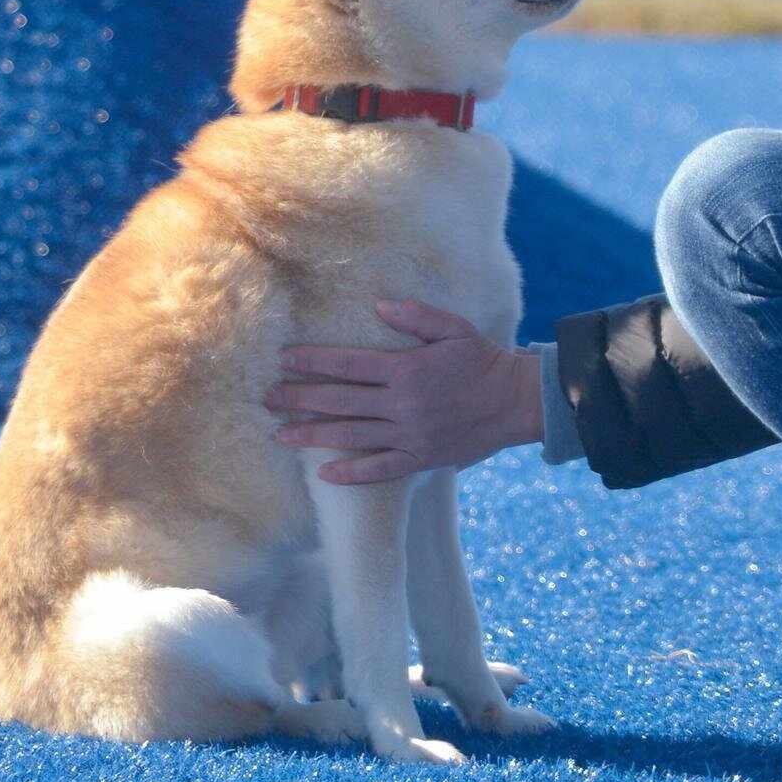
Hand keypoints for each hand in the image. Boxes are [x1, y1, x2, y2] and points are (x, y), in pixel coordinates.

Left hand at [269, 301, 544, 484]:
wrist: (516, 402)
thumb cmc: (482, 360)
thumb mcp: (453, 328)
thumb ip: (415, 317)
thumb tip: (378, 306)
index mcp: (406, 369)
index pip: (347, 364)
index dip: (312, 361)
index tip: (282, 360)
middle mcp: (402, 404)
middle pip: (340, 401)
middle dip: (299, 398)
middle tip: (265, 398)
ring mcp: (410, 434)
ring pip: (352, 436)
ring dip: (313, 435)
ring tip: (280, 435)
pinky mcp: (420, 458)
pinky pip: (380, 469)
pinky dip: (352, 474)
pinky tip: (324, 475)